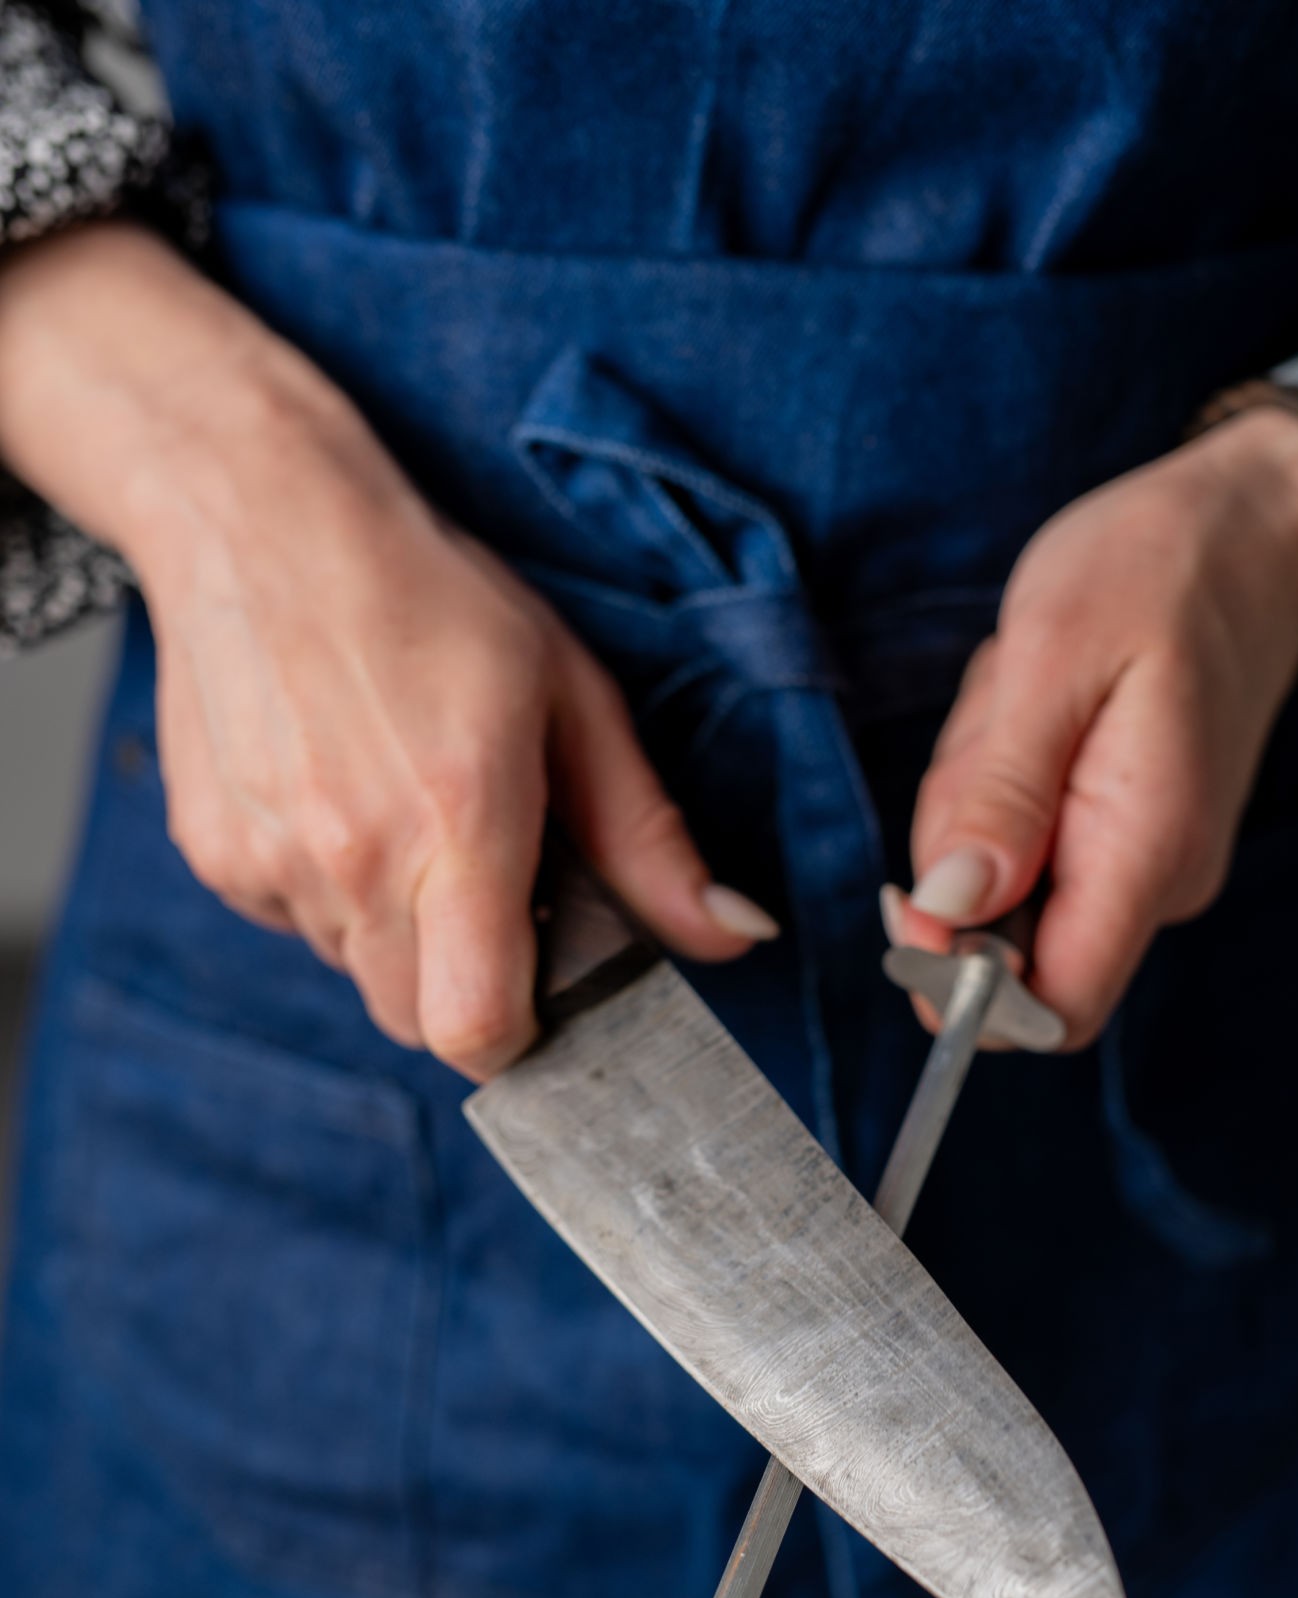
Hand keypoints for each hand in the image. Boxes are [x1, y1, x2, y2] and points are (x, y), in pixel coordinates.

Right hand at [0, 225, 776, 1078]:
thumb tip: (738, 935)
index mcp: (457, 823)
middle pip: (418, 1022)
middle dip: (464, 985)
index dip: (518, 1036)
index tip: (539, 990)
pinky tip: (341, 798)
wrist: (256, 517)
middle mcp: (353, 860)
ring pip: (357, 973)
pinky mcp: (216, 858)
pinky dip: (329, 894)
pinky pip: (296, 926)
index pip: (476, 1030)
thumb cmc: (431, 597)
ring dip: (398, 933)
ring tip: (405, 813)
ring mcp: (271, 864)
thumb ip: (649, 838)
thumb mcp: (572, 698)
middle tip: (485, 884)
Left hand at [884, 409, 1297, 1047]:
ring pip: (1005, 890)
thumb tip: (947, 912)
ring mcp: (1145, 861)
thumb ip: (999, 793)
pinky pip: (1028, 845)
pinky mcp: (1129, 835)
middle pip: (1005, 947)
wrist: (1257, 523)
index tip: (916, 901)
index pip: (1054, 1011)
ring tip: (1025, 698)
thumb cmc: (1159, 566)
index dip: (963, 989)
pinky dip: (1005, 785)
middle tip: (994, 725)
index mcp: (1146, 851)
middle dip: (958, 855)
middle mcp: (1157, 881)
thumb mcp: (1053, 656)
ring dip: (979, 799)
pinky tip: (1037, 709)